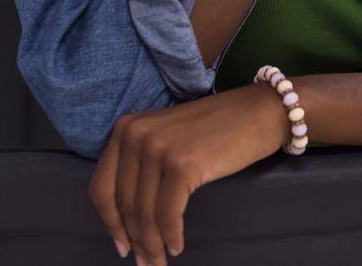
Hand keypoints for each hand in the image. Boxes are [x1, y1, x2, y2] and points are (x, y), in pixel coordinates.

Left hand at [89, 86, 288, 264]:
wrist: (260, 111)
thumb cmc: (218, 129)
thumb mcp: (168, 138)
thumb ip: (142, 164)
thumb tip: (128, 220)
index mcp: (126, 128)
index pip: (102, 187)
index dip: (110, 223)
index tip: (122, 246)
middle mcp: (135, 135)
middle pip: (123, 204)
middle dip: (134, 240)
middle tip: (147, 264)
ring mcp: (158, 148)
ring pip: (144, 214)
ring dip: (151, 245)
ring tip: (160, 262)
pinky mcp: (182, 164)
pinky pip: (167, 215)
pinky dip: (170, 237)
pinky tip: (177, 247)